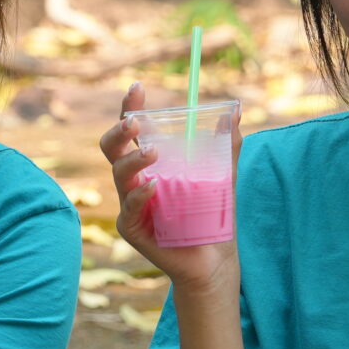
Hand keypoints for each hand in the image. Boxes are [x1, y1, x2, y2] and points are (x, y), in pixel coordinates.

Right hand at [99, 82, 239, 290]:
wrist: (213, 259)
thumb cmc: (212, 217)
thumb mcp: (222, 177)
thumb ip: (226, 146)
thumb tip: (236, 111)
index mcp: (149, 164)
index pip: (131, 131)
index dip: (129, 107)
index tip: (137, 88)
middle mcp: (134, 181)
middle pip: (111, 148)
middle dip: (119, 131)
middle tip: (135, 122)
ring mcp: (130, 204)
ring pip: (118, 174)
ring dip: (133, 160)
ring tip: (153, 153)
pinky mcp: (132, 228)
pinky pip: (129, 207)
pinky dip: (141, 195)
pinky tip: (154, 187)